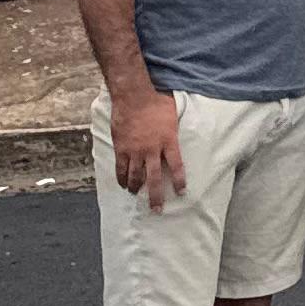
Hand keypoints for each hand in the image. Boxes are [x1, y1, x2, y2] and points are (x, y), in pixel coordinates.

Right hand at [110, 86, 185, 206]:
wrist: (134, 95)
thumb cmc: (157, 101)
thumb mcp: (173, 115)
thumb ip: (174, 130)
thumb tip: (182, 133)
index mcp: (168, 141)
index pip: (177, 165)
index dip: (179, 181)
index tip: (182, 192)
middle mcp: (152, 149)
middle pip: (155, 178)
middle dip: (156, 196)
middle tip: (157, 210)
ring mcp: (135, 150)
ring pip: (136, 176)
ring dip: (136, 188)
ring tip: (137, 195)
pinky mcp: (121, 148)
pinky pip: (121, 169)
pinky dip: (122, 178)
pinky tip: (124, 184)